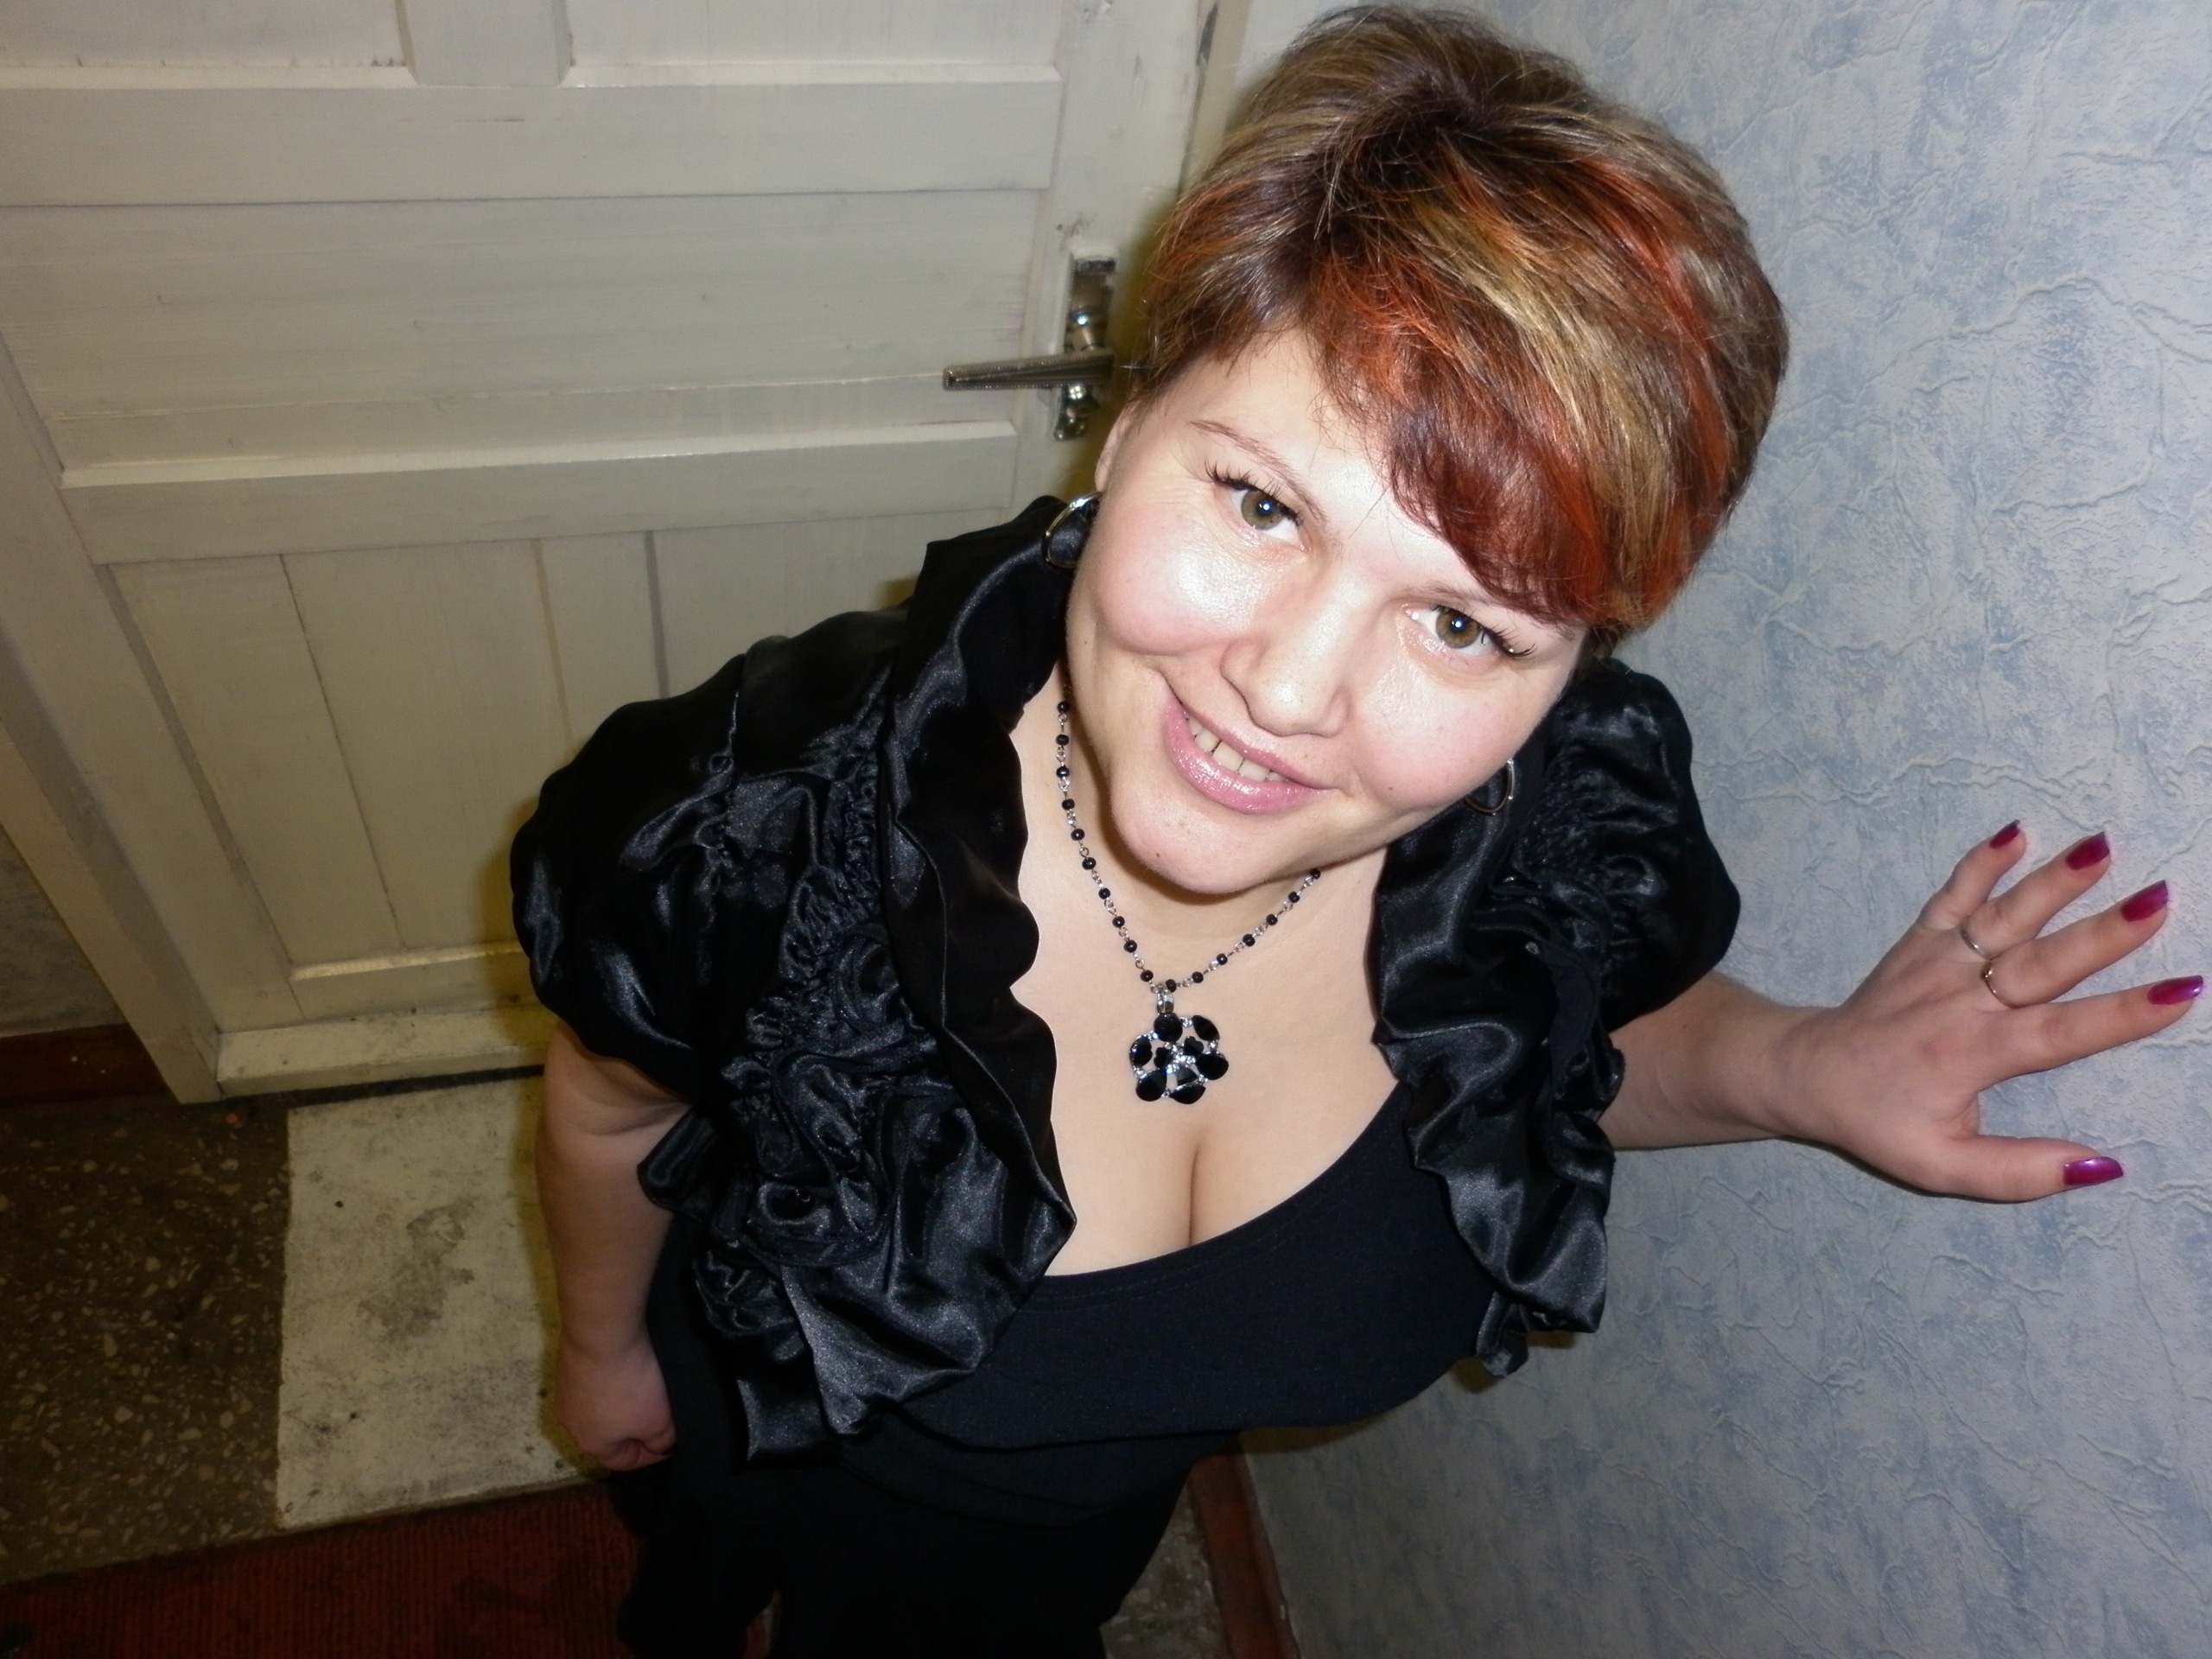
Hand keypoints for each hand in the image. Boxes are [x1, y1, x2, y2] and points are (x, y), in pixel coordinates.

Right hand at [553, 1330, 674, 1469]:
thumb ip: (662, 1441)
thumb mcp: (659, 1421)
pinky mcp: (566, 1365)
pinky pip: (593, 1381)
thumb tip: (660, 1445)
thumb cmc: (631, 1384)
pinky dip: (610, 1378)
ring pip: (599, 1406)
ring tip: (644, 1386)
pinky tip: (625, 1366)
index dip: (650, 1454)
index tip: (670, 1440)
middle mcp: (570, 1423)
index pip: (623, 1462)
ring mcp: (565, 1392)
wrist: (601, 1333)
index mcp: (591, 1444)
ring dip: (621, 1401)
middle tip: (658, 1413)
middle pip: (608, 1434)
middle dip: (634, 1427)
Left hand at [1772, 825, 2198, 1199]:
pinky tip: (2016, 830)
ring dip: (2052, 881)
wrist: (1807, 1072)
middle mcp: (1958, 999)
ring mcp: (1937, 961)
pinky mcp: (1918, 939)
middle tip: (2160, 899)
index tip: (2182, 990)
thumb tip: (2102, 1165)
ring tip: (2102, 847)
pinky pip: (1952, 895)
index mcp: (1971, 1054)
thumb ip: (2019, 1172)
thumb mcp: (1941, 1166)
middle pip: (2042, 962)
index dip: (2121, 1015)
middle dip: (2104, 932)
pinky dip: (1981, 861)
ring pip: (2002, 917)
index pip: (2058, 1032)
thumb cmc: (1881, 1122)